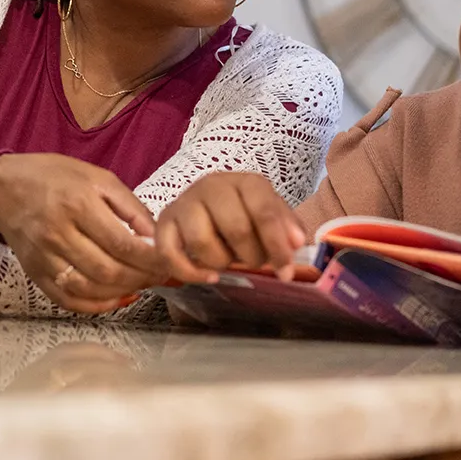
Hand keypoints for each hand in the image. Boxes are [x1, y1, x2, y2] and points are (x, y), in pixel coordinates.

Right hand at [0, 153, 166, 314]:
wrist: (4, 186)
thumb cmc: (55, 176)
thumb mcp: (98, 178)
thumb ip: (130, 208)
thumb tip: (156, 237)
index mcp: (78, 204)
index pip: (123, 244)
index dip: (151, 260)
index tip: (168, 263)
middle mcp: (59, 233)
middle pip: (108, 270)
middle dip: (141, 279)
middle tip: (160, 277)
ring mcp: (44, 257)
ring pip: (89, 288)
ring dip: (121, 293)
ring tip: (141, 285)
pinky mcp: (34, 273)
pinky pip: (67, 299)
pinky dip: (95, 305)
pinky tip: (115, 298)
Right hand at [155, 171, 304, 284]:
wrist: (203, 206)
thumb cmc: (242, 213)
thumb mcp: (268, 213)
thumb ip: (286, 226)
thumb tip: (296, 243)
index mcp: (245, 182)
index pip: (264, 211)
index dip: (276, 245)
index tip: (285, 271)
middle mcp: (212, 187)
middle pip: (235, 228)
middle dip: (251, 255)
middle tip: (255, 262)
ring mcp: (184, 204)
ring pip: (202, 242)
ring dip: (221, 262)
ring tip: (228, 260)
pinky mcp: (164, 224)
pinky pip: (170, 255)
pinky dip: (191, 273)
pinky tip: (209, 276)